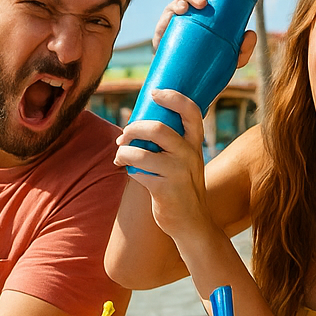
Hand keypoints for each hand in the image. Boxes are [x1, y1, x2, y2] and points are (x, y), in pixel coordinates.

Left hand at [113, 89, 216, 239]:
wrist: (192, 222)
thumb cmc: (182, 187)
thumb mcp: (186, 161)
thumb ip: (171, 143)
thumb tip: (137, 124)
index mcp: (195, 144)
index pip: (191, 111)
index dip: (173, 97)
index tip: (154, 93)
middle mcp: (190, 155)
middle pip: (158, 129)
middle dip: (134, 128)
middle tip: (124, 135)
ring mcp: (178, 172)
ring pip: (141, 152)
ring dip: (124, 152)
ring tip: (120, 156)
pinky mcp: (165, 189)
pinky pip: (137, 172)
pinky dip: (128, 169)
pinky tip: (129, 172)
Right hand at [154, 0, 257, 67]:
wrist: (188, 82)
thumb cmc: (211, 64)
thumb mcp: (232, 58)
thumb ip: (244, 48)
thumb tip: (250, 33)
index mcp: (204, 9)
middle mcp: (189, 9)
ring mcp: (176, 18)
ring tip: (200, 4)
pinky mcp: (164, 29)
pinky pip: (167, 15)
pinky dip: (174, 9)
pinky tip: (181, 10)